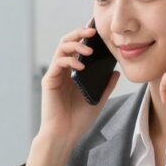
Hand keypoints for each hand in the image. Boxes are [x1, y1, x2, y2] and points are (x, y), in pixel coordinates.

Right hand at [21, 24, 120, 165]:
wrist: (65, 135)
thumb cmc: (78, 120)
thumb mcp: (98, 100)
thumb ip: (106, 86)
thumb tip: (116, 72)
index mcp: (73, 73)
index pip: (77, 48)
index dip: (85, 37)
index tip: (98, 31)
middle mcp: (62, 70)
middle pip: (67, 42)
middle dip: (79, 33)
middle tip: (93, 30)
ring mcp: (55, 74)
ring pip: (61, 48)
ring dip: (75, 44)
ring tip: (89, 49)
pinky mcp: (49, 81)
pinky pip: (58, 63)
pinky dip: (69, 60)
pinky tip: (80, 66)